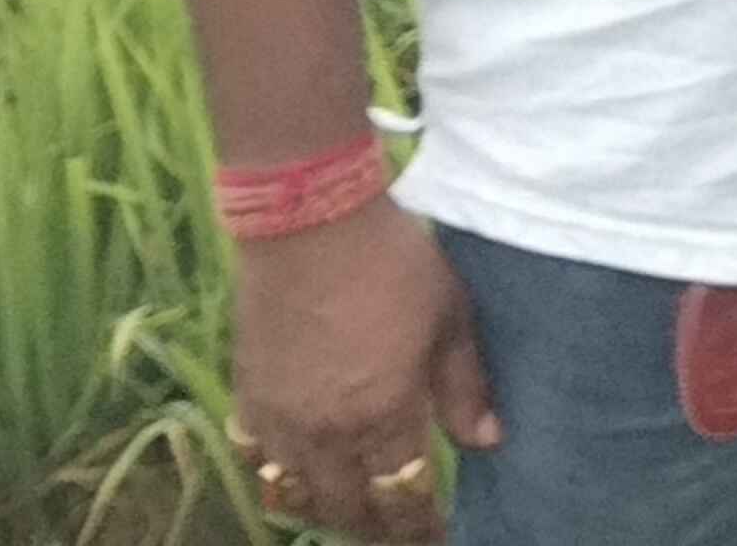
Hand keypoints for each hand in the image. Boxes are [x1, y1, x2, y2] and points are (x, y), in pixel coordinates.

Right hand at [230, 198, 500, 539]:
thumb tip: (489, 442)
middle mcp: (327, 431)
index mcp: (384, 413)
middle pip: (347, 510)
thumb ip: (464, 386)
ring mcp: (281, 418)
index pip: (405, 496)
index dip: (421, 526)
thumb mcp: (448, 316)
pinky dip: (279, 476)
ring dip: (327, 511)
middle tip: (396, 531)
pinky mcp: (247, 396)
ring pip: (297, 495)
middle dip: (376, 530)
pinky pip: (258, 460)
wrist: (310, 222)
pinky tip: (298, 472)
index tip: (438, 535)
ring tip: (351, 512)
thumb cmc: (394, 260)